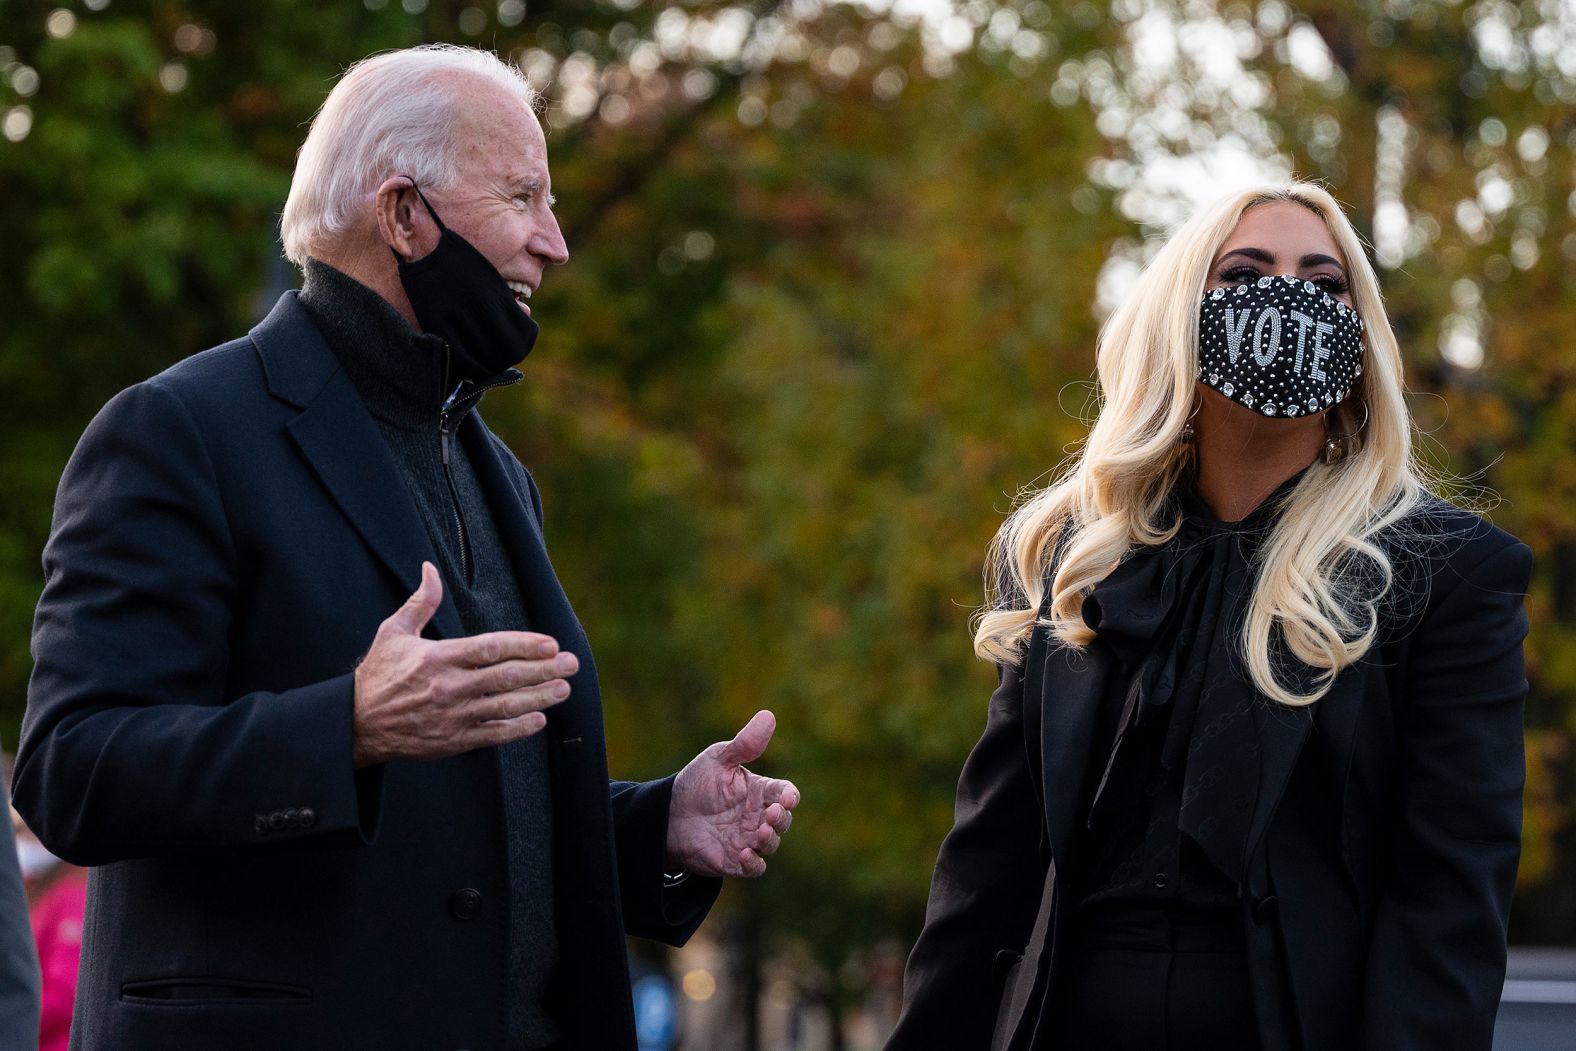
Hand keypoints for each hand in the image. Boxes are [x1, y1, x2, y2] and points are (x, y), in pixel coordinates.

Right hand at [351, 562, 576, 766]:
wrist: (356, 724)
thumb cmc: (377, 675)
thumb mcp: (394, 632)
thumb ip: (421, 602)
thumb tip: (429, 568)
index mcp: (439, 657)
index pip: (490, 648)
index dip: (524, 645)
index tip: (550, 643)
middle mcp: (450, 687)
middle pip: (506, 677)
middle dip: (543, 670)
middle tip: (571, 663)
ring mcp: (454, 716)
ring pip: (505, 706)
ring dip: (539, 697)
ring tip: (563, 689)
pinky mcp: (454, 740)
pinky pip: (493, 734)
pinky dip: (518, 728)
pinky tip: (539, 719)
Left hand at [666, 711, 799, 877]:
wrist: (667, 816)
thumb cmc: (696, 784)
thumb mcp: (718, 759)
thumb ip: (744, 744)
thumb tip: (768, 716)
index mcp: (759, 791)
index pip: (784, 793)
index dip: (790, 796)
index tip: (787, 797)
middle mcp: (757, 816)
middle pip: (783, 820)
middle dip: (782, 819)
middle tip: (771, 814)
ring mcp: (748, 839)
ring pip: (771, 844)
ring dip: (770, 840)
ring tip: (759, 832)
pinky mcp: (734, 860)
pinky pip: (755, 867)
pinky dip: (754, 863)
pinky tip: (743, 854)